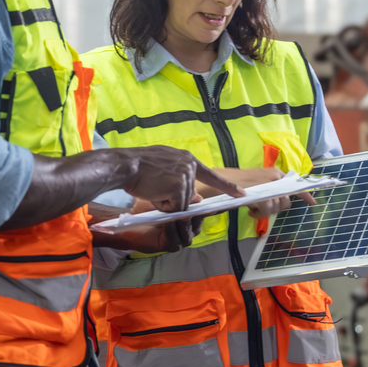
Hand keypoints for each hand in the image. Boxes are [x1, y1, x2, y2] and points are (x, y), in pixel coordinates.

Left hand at [97, 199, 205, 252]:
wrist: (130, 222)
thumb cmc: (146, 209)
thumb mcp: (165, 200)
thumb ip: (181, 197)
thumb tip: (199, 197)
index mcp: (188, 220)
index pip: (201, 215)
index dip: (206, 209)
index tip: (207, 202)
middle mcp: (186, 231)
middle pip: (197, 225)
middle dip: (194, 216)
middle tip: (190, 206)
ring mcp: (179, 240)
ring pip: (188, 233)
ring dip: (183, 223)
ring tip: (179, 214)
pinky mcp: (170, 246)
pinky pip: (175, 239)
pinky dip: (171, 230)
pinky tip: (168, 222)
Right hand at [123, 146, 241, 213]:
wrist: (125, 165)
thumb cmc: (138, 167)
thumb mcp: (164, 172)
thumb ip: (182, 183)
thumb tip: (197, 201)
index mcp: (186, 158)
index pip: (210, 175)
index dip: (227, 186)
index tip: (242, 193)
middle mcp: (189, 164)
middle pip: (189, 195)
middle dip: (173, 199)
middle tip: (154, 187)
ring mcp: (186, 175)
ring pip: (182, 203)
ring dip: (166, 202)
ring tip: (151, 188)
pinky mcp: (179, 186)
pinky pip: (175, 207)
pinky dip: (163, 206)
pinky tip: (153, 193)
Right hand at [199, 167, 316, 218]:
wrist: (221, 182)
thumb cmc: (237, 184)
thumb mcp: (258, 182)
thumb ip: (271, 188)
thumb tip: (282, 200)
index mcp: (275, 173)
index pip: (295, 183)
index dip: (305, 194)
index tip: (313, 202)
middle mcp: (275, 177)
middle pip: (286, 200)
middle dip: (276, 207)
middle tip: (261, 207)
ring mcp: (269, 186)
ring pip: (276, 207)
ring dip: (265, 212)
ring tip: (253, 208)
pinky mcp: (263, 195)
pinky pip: (267, 211)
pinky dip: (259, 214)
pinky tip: (250, 211)